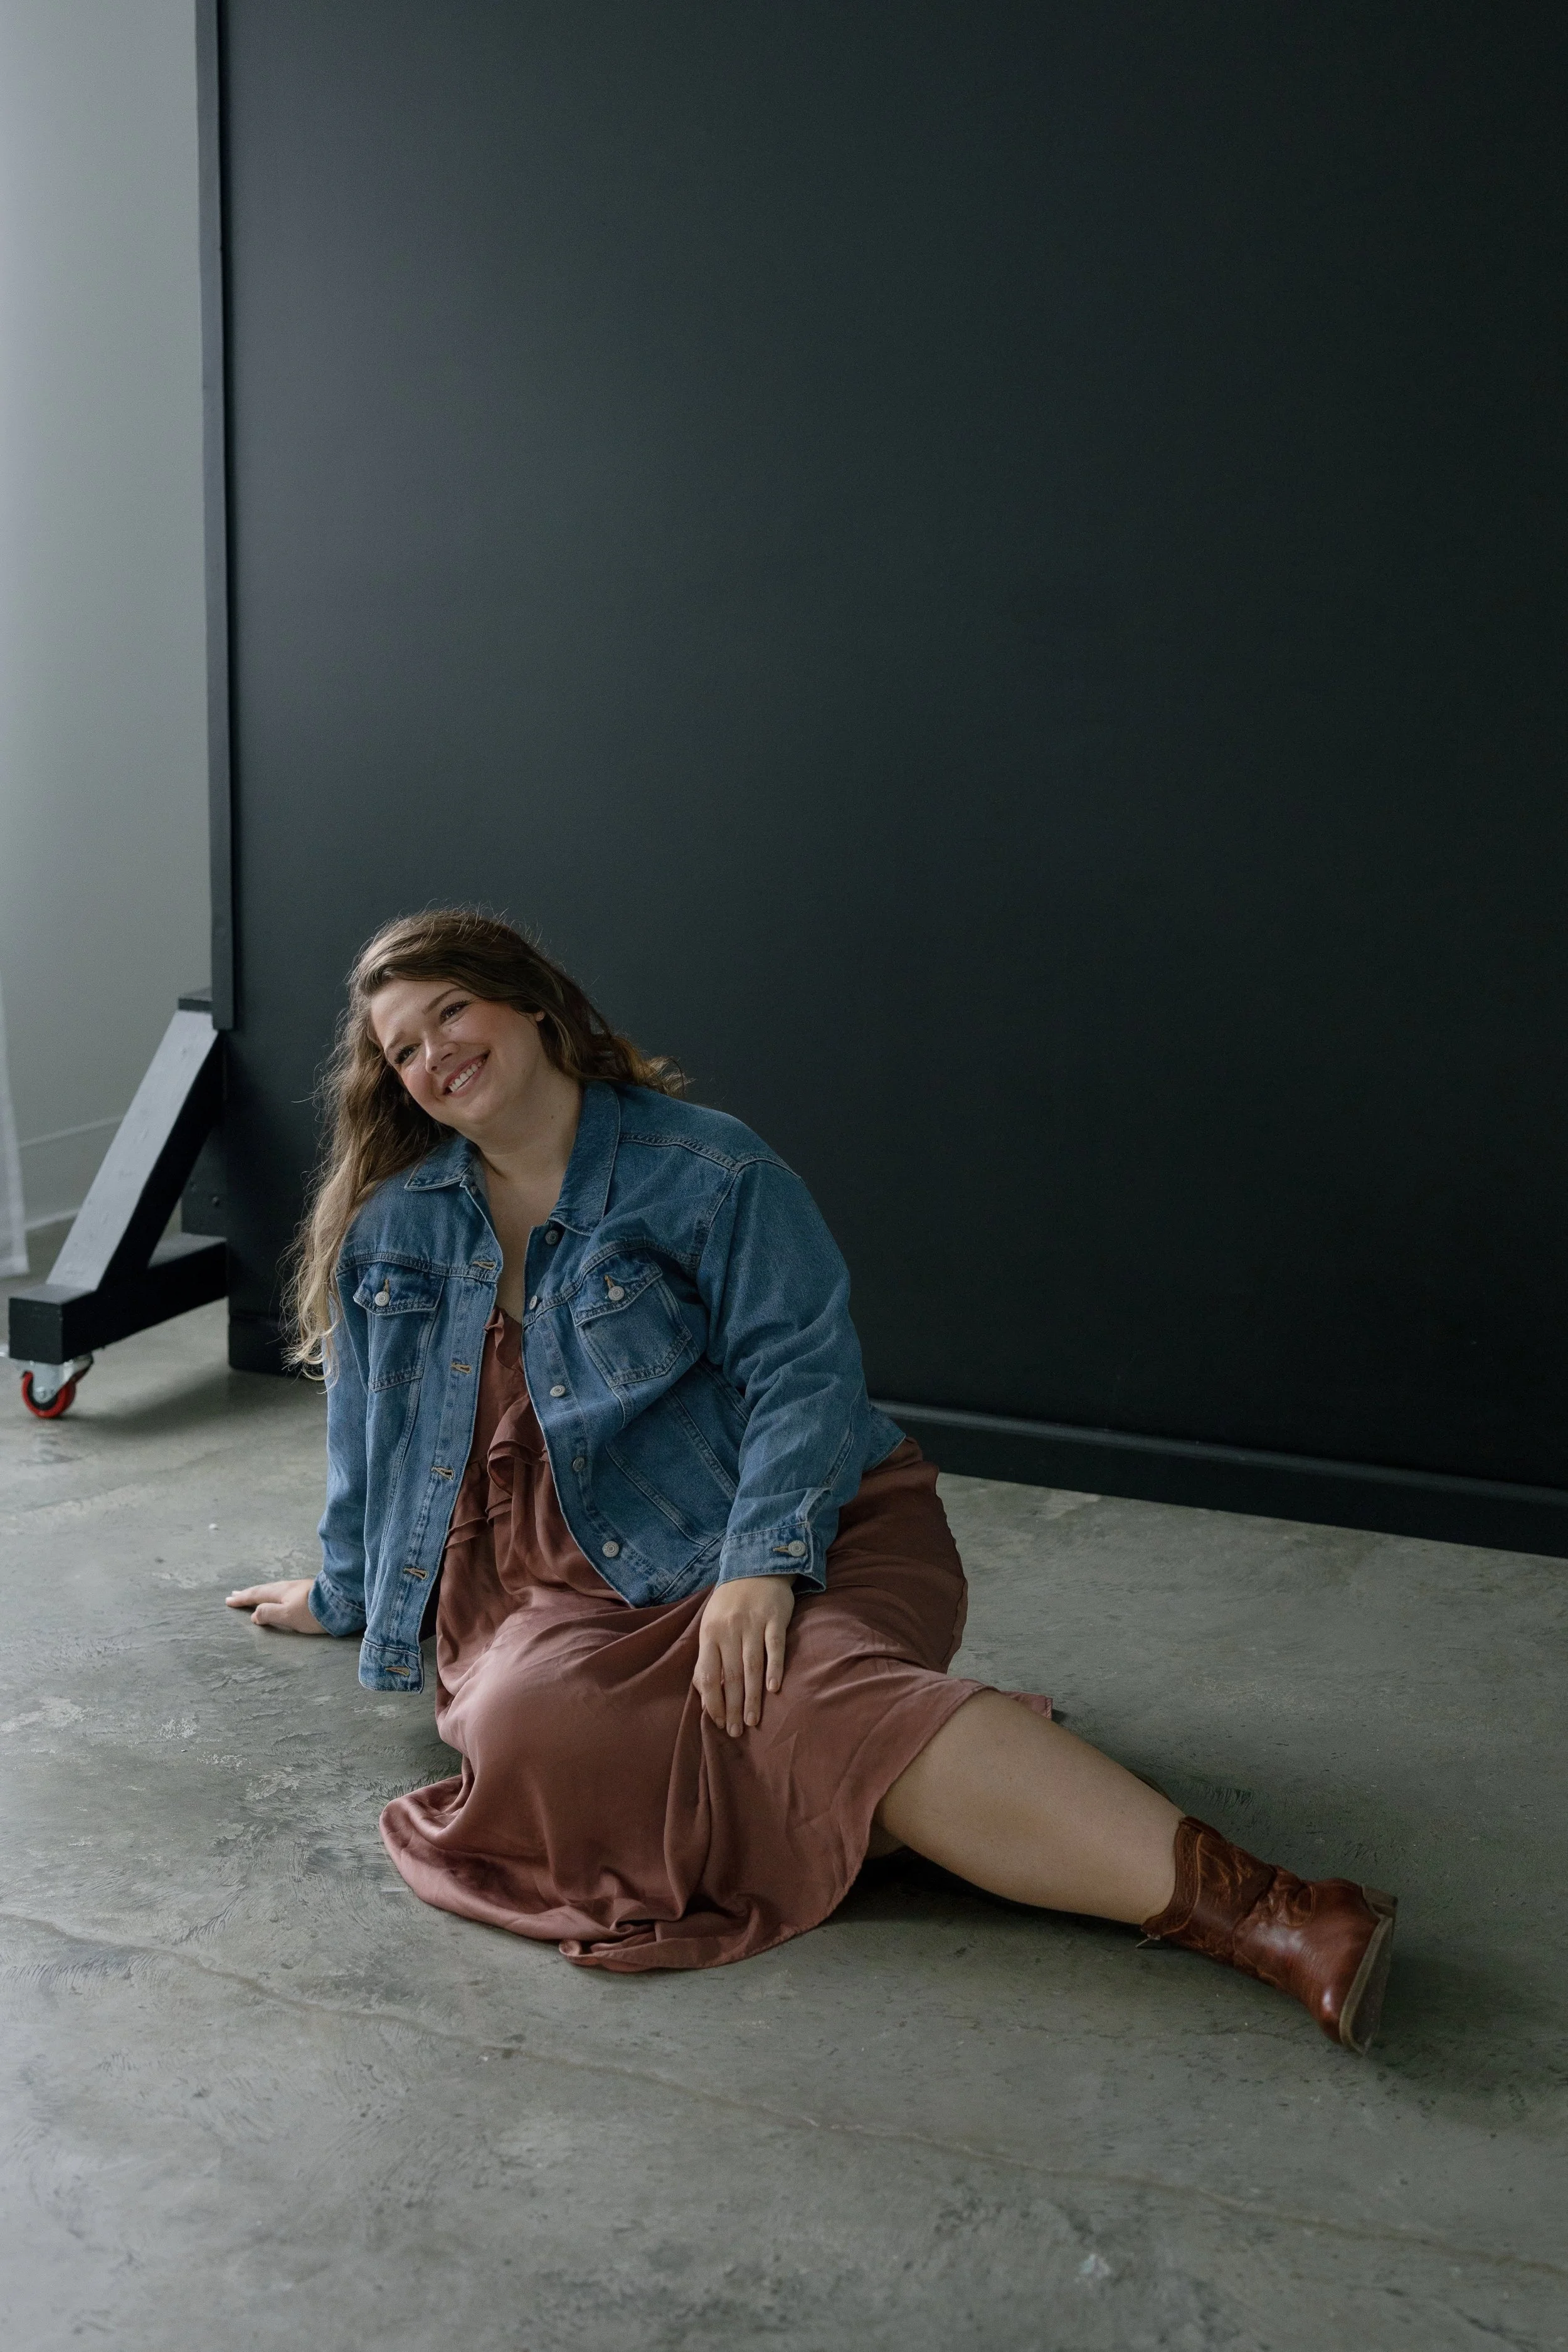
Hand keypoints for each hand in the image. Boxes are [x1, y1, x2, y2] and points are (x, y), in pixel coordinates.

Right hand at [225, 1577, 326, 1633]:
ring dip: (261, 1592)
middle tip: (235, 1594)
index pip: (256, 1595)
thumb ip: (269, 1614)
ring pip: (274, 1589)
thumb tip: (254, 1614)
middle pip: (264, 1590)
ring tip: (254, 1595)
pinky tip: (278, 1596)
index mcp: (280, 1593)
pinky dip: (273, 1593)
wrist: (342, 1601)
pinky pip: (283, 1591)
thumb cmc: (313, 1612)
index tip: (229, 1600)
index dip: (242, 1599)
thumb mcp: (287, 1616)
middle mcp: (288, 1587)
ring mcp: (299, 1587)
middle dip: (249, 1593)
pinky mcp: (309, 1591)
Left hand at [694, 1575, 795, 1735]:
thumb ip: (708, 1657)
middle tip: (735, 1732)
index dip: (712, 1701)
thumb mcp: (711, 1625)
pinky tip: (774, 1689)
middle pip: (730, 1676)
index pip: (707, 1674)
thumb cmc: (730, 1604)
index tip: (717, 1723)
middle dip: (732, 1707)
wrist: (755, 1566)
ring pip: (751, 1666)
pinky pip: (775, 1646)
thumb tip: (705, 1695)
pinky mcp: (774, 1618)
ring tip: (752, 1721)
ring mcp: (752, 1623)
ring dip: (752, 1696)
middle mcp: (729, 1629)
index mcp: (709, 1634)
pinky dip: (774, 1668)